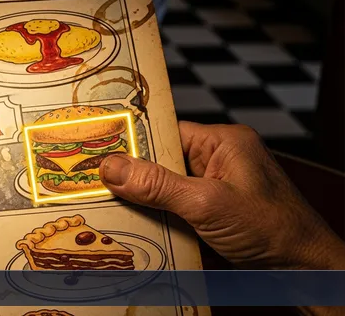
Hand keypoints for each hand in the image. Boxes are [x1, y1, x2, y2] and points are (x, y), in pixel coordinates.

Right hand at [100, 122, 344, 270]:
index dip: (133, 143)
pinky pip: (175, 209)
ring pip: (165, 188)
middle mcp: (218, 160)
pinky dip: (158, 218)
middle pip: (161, 162)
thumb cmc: (272, 229)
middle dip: (134, 177)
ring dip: (145, 201)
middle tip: (96, 185)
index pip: (166, 132)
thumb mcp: (206, 203)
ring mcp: (216, 188)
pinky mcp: (213, 214)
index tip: (97, 152)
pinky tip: (136, 225)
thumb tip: (111, 167)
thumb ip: (157, 185)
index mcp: (223, 142)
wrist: (306, 270)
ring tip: (109, 205)